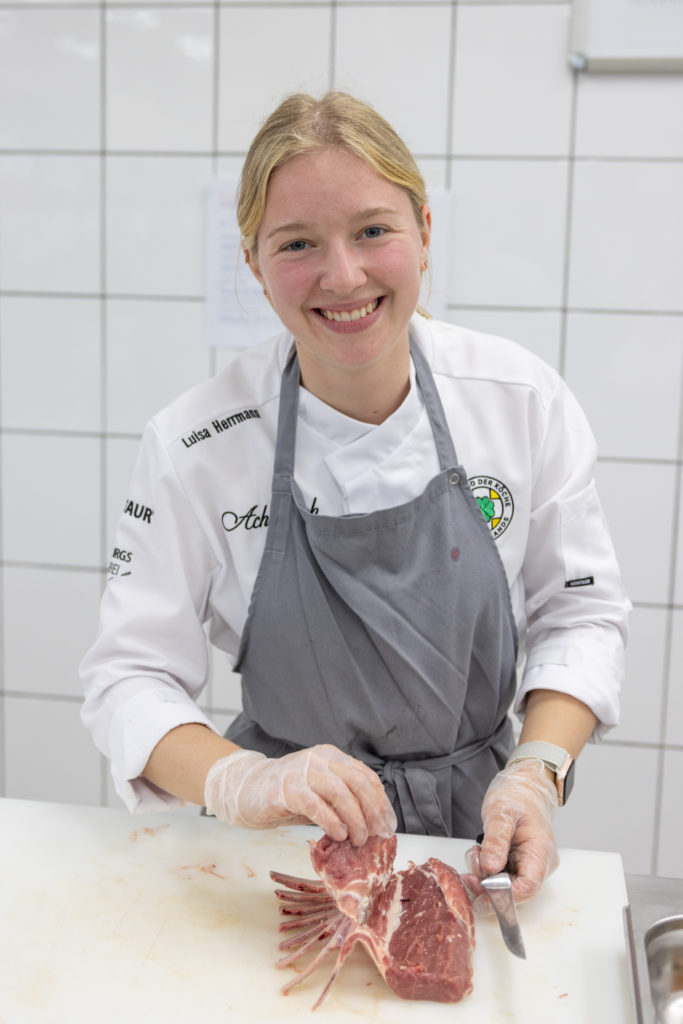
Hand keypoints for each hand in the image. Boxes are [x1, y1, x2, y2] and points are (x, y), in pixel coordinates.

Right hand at [204, 744, 396, 845]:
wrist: (246, 789)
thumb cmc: (287, 795)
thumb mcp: (320, 793)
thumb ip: (343, 800)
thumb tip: (373, 824)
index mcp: (332, 756)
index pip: (366, 776)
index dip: (381, 802)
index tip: (388, 825)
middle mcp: (319, 758)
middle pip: (358, 782)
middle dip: (372, 812)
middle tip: (377, 835)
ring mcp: (302, 771)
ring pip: (340, 793)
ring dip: (355, 820)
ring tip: (358, 840)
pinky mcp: (286, 788)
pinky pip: (316, 805)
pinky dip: (332, 822)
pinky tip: (338, 835)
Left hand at [463, 759, 559, 914]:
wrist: (522, 788)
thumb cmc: (516, 796)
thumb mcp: (501, 812)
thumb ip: (496, 840)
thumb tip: (490, 869)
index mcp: (541, 851)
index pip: (529, 886)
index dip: (506, 896)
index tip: (482, 894)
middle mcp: (539, 864)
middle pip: (516, 891)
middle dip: (489, 888)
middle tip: (468, 877)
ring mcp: (528, 866)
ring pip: (505, 886)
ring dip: (484, 877)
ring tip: (475, 854)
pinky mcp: (517, 865)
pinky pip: (500, 877)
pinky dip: (485, 871)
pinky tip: (479, 855)